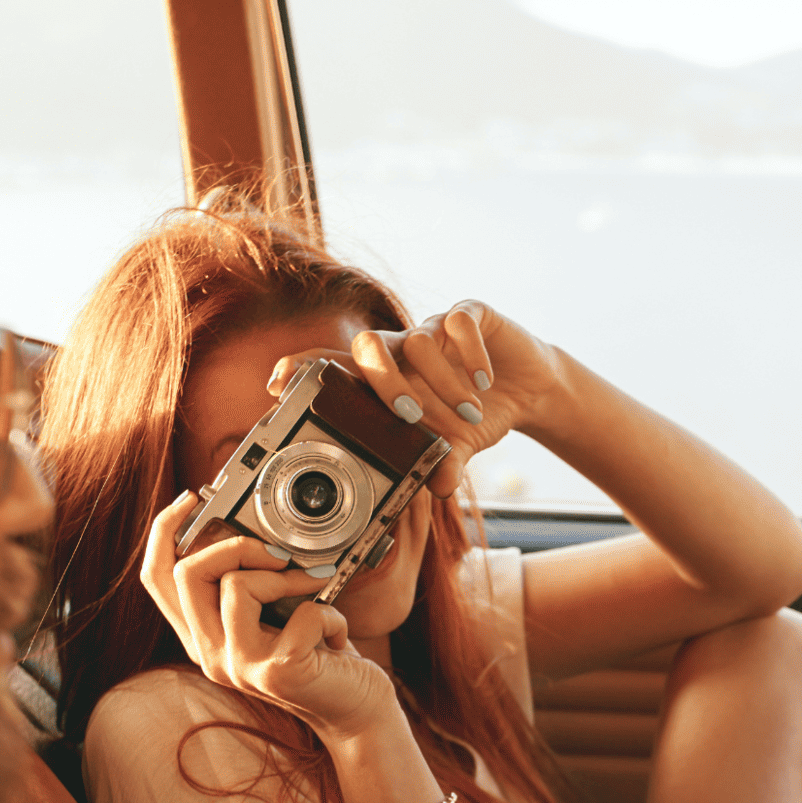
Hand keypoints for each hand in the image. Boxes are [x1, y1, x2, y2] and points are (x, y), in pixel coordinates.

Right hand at [141, 493, 399, 745]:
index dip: (164, 532)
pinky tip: (337, 636)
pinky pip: (302, 612)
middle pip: (187, 573)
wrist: (356, 711)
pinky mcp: (279, 672)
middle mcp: (211, 655)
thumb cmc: (320, 658)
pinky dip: (331, 614)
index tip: (191, 500)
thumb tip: (247, 529)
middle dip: (234, 545)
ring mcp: (241, 667)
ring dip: (287, 577)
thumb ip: (250, 585)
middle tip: (277, 554)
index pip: (157, 579)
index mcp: (203, 637)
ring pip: (237, 586)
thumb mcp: (274, 615)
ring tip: (314, 592)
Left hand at [266, 304, 565, 497]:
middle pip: (368, 345)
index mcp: (384, 379)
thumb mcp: (457, 446)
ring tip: (469, 413)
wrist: (526, 387)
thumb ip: (444, 463)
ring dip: (445, 384)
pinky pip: (459, 321)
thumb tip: (441, 488)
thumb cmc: (473, 417)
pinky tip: (484, 380)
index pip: (335, 368)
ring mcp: (433, 329)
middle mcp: (402, 349)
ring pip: (421, 341)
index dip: (304, 370)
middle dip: (383, 380)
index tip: (275, 384)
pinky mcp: (470, 314)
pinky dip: (470, 353)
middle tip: (410, 415)